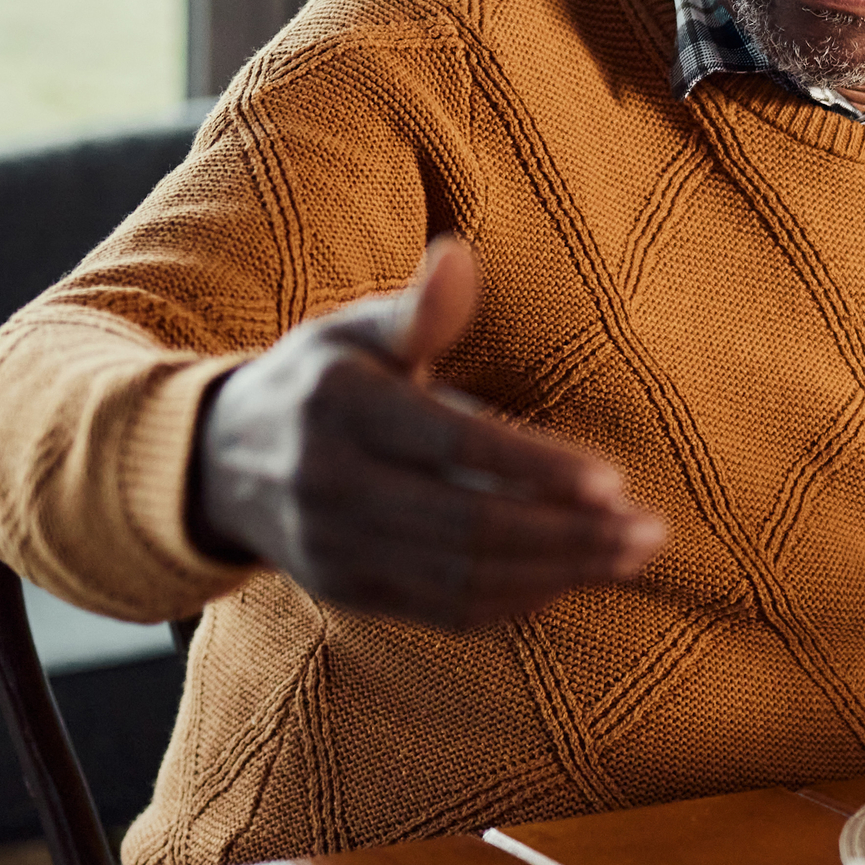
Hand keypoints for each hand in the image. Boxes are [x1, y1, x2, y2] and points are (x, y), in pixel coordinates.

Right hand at [196, 239, 663, 628]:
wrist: (217, 463)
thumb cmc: (316, 381)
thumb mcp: (350, 331)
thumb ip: (416, 311)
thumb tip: (458, 253)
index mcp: (340, 408)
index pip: (454, 445)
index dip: (536, 466)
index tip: (614, 479)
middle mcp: (332, 485)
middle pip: (468, 525)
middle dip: (568, 534)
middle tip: (647, 530)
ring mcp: (336, 550)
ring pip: (463, 579)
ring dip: (558, 574)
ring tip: (631, 557)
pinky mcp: (349, 594)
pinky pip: (444, 611)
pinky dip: (516, 603)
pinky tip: (573, 582)